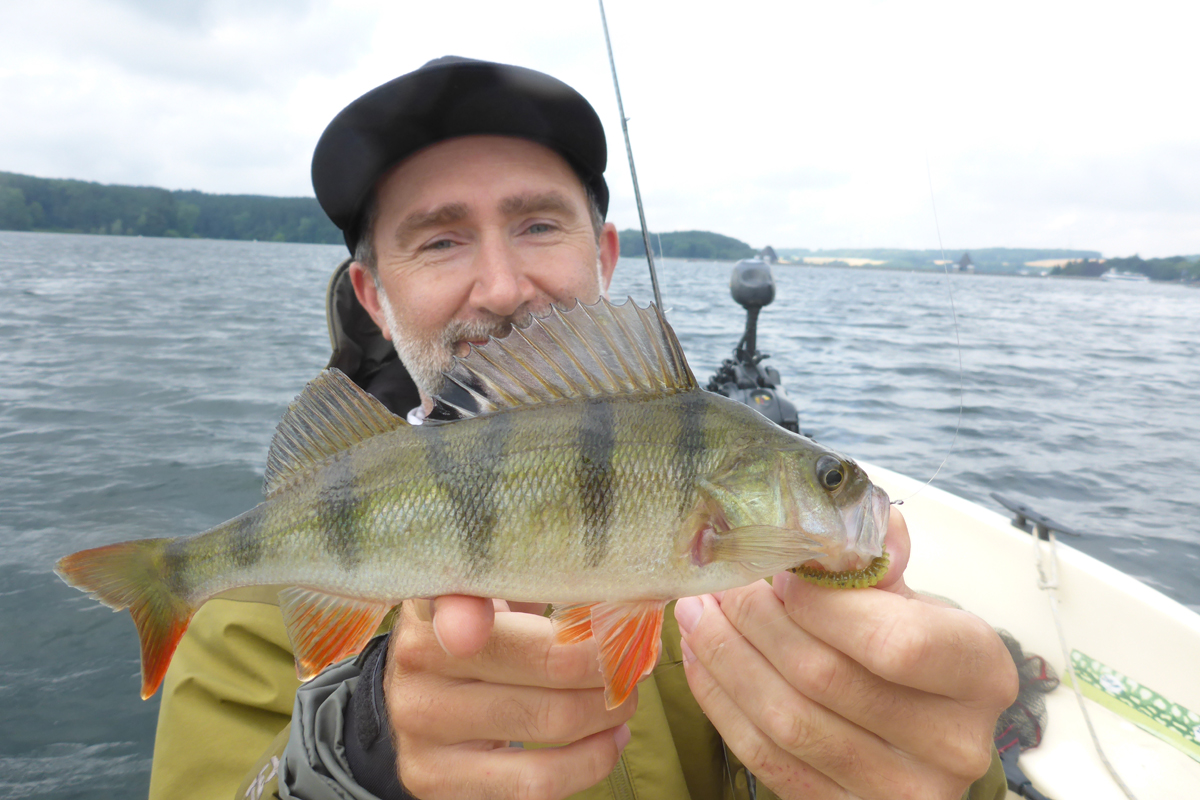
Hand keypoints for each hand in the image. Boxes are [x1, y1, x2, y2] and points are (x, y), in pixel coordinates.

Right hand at [383, 595, 634, 799]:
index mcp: (434, 600)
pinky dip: (590, 762)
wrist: (424, 699)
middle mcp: (416, 661)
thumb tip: (620, 589)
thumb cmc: (485, 634)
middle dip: (607, 664)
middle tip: (630, 660)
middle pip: (543, 663)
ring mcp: (420, 726)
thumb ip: (538, 577)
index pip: (452, 599)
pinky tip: (607, 741)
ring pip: (547, 723)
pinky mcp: (436, 780)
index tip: (494, 623)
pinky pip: (536, 784)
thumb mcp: (497, 592)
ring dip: (606, 712)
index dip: (467, 612)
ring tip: (624, 701)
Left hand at [673, 508, 1017, 798]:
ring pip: (786, 721)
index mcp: (979, 673)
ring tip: (698, 615)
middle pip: (825, 679)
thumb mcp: (921, 603)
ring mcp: (900, 791)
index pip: (895, 641)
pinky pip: (766, 758)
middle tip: (720, 585)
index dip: (822, 604)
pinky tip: (702, 660)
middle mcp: (950, 744)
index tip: (778, 571)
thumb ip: (880, 565)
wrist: (927, 738)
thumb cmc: (922, 658)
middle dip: (754, 623)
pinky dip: (723, 703)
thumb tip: (841, 522)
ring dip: (726, 659)